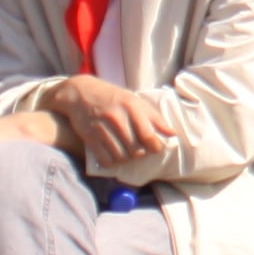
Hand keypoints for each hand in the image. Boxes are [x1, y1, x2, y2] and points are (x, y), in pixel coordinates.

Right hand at [47, 78, 180, 171]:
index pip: (149, 136)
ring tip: (126, 152)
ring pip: (122, 157)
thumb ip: (154, 117)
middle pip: (136, 150)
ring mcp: (102, 128)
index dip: (155, 147)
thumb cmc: (113, 97)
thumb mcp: (135, 101)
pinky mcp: (90, 138)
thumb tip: (172, 133)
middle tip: (139, 149)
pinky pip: (107, 159)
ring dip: (127, 159)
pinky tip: (113, 154)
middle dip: (140, 154)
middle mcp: (117, 118)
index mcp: (132, 107)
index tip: (155, 147)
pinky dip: (112, 161)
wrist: (80, 93)